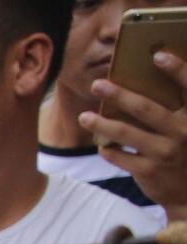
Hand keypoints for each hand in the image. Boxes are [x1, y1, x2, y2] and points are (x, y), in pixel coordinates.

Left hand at [85, 54, 186, 216]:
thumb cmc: (184, 153)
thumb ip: (174, 112)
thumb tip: (143, 89)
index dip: (176, 69)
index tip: (157, 55)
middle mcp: (182, 132)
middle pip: (146, 109)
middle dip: (119, 95)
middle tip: (97, 84)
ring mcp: (164, 152)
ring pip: (127, 133)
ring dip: (102, 124)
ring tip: (84, 117)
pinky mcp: (148, 171)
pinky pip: (120, 156)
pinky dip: (108, 150)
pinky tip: (101, 146)